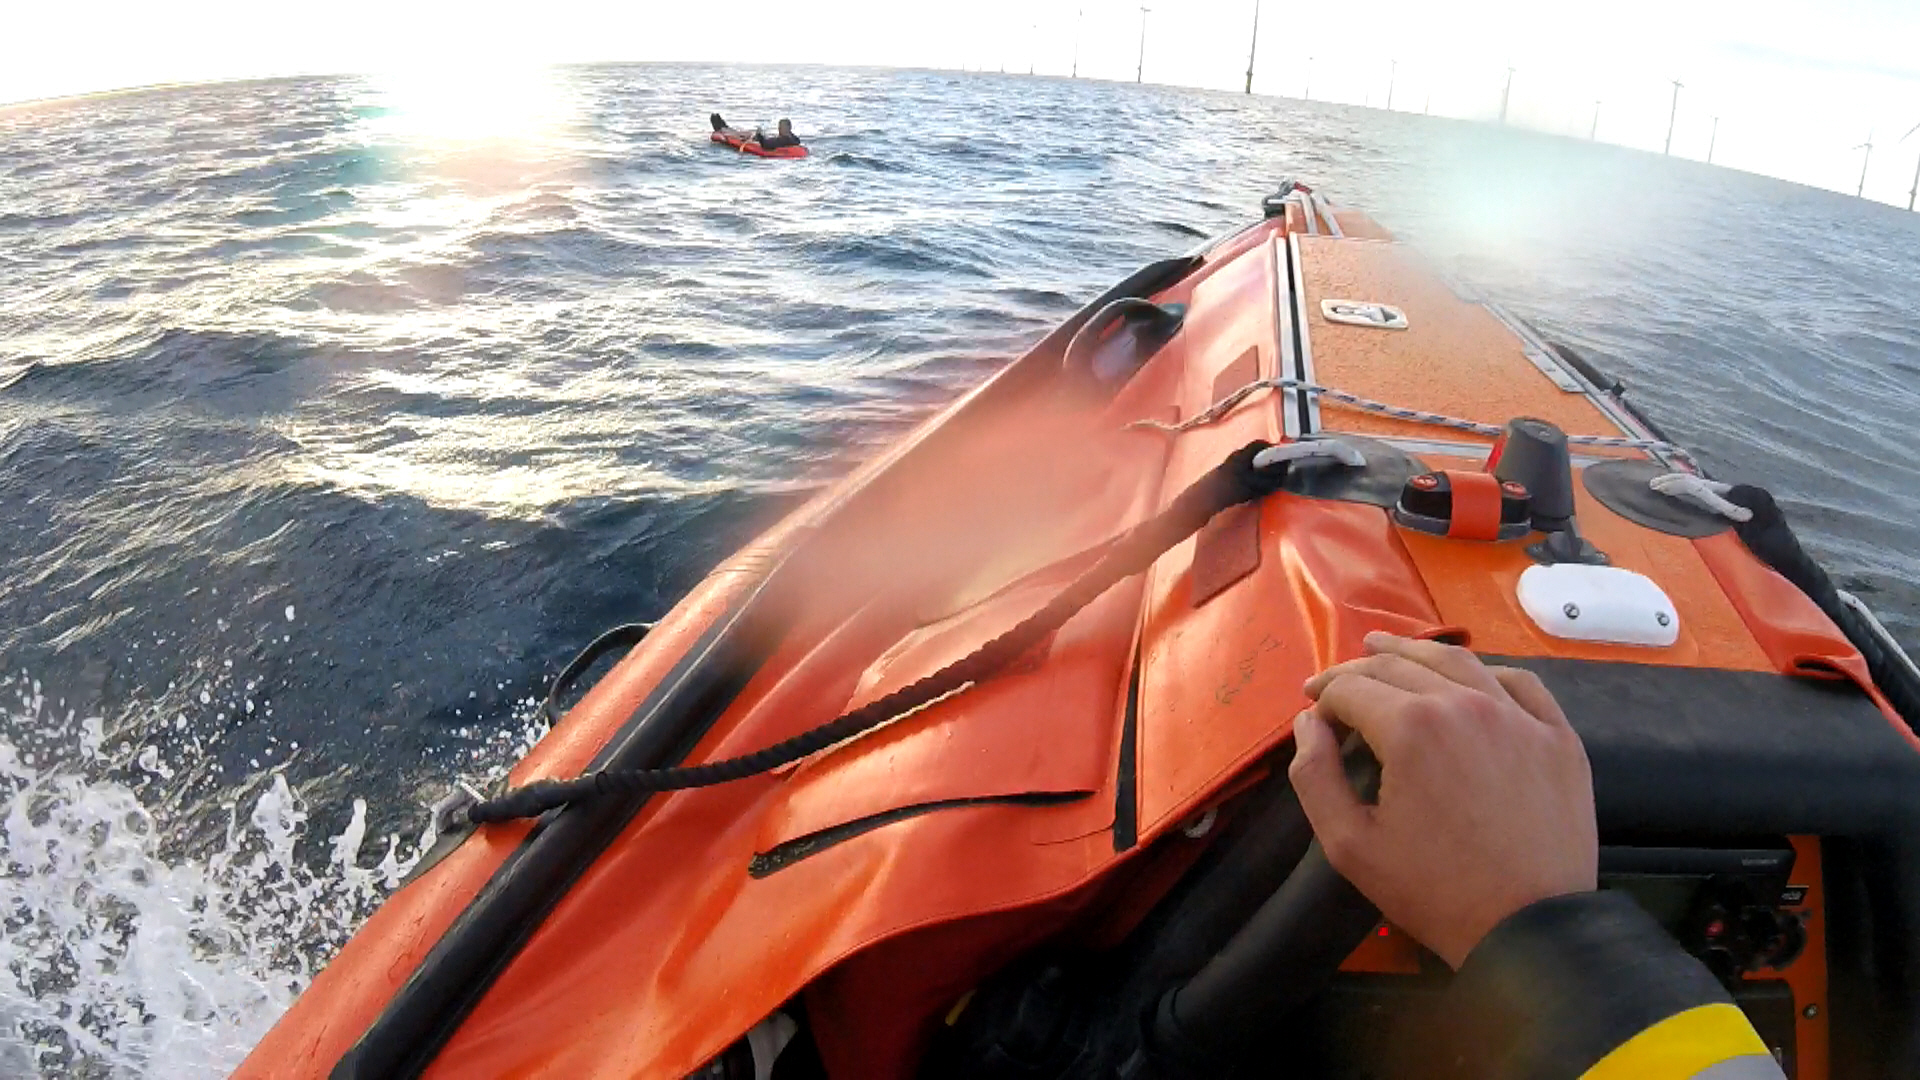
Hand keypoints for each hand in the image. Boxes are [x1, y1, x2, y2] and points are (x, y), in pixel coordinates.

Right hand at [1290, 632, 1597, 967]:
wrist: (1531, 928)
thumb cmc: (1433, 892)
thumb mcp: (1349, 845)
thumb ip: (1315, 775)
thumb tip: (1308, 723)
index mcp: (1410, 727)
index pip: (1351, 688)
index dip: (1324, 695)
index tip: (1313, 711)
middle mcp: (1465, 703)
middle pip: (1400, 665)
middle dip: (1359, 669)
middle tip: (1338, 681)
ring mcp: (1519, 716)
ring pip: (1459, 663)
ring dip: (1416, 653)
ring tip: (1389, 649)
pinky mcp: (1558, 737)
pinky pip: (1521, 684)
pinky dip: (1487, 672)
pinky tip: (1472, 679)